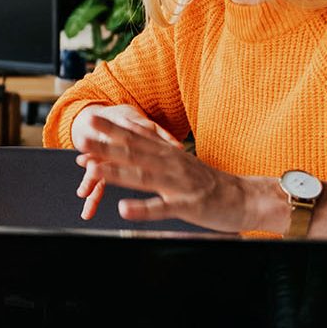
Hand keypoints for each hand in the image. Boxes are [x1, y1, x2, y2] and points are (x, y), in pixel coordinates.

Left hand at [71, 107, 277, 232]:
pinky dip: (142, 208)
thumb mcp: (180, 161)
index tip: (90, 118)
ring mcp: (178, 184)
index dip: (112, 129)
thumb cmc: (208, 183)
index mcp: (168, 154)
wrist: (245, 198)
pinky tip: (124, 208)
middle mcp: (170, 164)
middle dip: (106, 144)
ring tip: (93, 169)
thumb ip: (156, 151)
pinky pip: (162, 207)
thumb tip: (133, 138)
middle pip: (134, 152)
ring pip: (143, 176)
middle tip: (82, 136)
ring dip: (116, 172)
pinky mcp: (187, 206)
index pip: (137, 137)